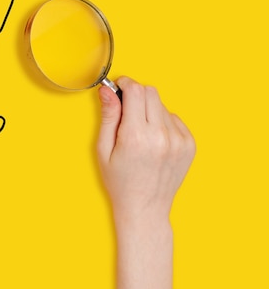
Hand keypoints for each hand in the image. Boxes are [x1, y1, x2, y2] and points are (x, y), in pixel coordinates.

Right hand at [96, 76, 194, 288]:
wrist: (145, 208)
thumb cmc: (120, 182)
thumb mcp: (103, 149)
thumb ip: (108, 116)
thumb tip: (107, 91)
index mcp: (136, 136)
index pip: (135, 91)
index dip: (124, 84)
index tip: (118, 87)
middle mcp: (161, 136)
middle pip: (150, 92)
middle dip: (136, 94)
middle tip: (126, 110)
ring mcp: (178, 140)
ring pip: (162, 104)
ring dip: (149, 109)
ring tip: (139, 131)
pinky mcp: (189, 145)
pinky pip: (174, 118)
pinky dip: (162, 122)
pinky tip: (153, 139)